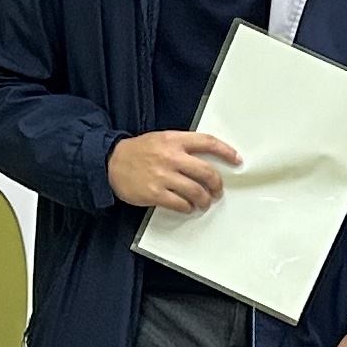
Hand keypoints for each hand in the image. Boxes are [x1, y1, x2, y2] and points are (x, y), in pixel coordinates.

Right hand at [108, 130, 238, 212]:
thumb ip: (182, 146)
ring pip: (196, 191)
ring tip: (204, 202)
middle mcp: (171, 157)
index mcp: (174, 140)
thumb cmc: (138, 152)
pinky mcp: (155, 193)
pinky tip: (188, 207)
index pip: (207, 142)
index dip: (226, 151)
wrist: (111, 162)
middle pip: (206, 172)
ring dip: (204, 200)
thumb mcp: (161, 139)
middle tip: (218, 190)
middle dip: (217, 184)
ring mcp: (163, 176)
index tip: (236, 159)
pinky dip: (188, 208)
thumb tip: (206, 158)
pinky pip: (180, 204)